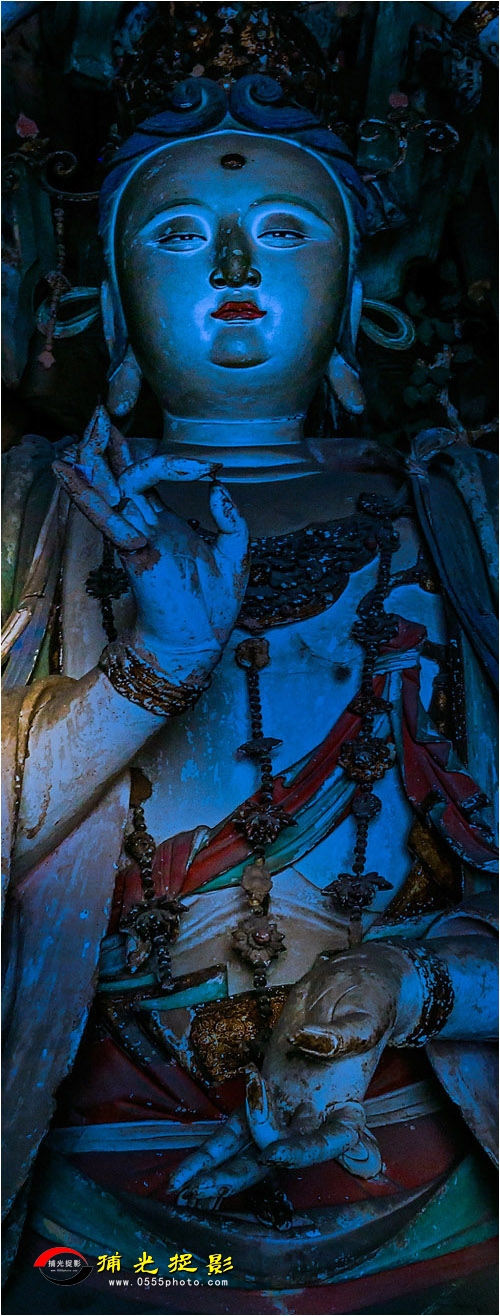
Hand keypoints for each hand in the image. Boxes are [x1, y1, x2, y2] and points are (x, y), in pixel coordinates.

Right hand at [53, 406, 248, 682]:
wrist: (196, 643)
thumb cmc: (212, 607)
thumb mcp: (235, 553)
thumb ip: (230, 518)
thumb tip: (219, 485)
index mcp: (165, 525)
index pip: (149, 481)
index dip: (155, 459)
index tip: (195, 460)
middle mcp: (145, 527)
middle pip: (120, 477)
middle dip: (110, 447)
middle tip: (100, 414)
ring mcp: (135, 537)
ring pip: (109, 490)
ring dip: (96, 460)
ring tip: (88, 428)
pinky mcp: (132, 551)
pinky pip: (106, 518)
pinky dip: (88, 494)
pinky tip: (70, 471)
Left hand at [169, 942, 409, 1205]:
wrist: (349, 984)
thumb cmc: (369, 999)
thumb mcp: (367, 1013)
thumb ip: (344, 1034)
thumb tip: (306, 1041)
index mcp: (347, 1102)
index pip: (332, 1139)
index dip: (305, 1152)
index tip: (275, 1153)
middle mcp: (316, 1112)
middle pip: (280, 1152)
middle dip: (243, 1173)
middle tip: (207, 1187)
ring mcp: (287, 1102)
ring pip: (251, 1144)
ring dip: (219, 1168)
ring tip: (183, 1188)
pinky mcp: (264, 1086)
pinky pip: (238, 1123)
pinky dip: (215, 1145)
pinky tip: (189, 1169)